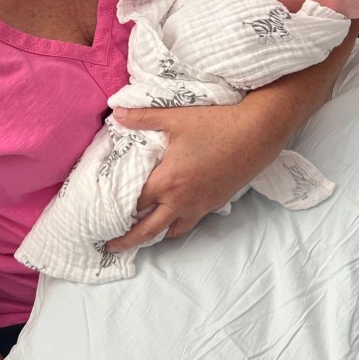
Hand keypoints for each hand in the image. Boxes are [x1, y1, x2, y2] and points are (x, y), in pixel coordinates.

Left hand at [106, 21, 358, 252]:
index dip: (115, 209)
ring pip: (173, 230)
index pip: (134, 203)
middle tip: (110, 246)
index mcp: (167, 181)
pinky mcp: (216, 203)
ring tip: (142, 236)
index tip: (100, 215)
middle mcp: (182, 200)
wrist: (258, 133)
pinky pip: (192, 221)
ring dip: (155, 235)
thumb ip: (142, 118)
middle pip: (149, 229)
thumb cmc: (216, 124)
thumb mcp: (175, 118)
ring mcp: (201, 205)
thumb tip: (115, 112)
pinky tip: (174, 216)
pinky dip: (178, 224)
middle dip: (128, 240)